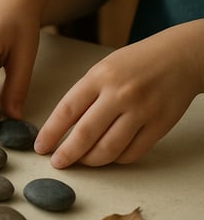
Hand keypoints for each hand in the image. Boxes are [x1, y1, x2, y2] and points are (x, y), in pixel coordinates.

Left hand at [34, 21, 203, 166]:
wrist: (180, 57)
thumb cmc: (135, 63)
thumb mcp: (103, 69)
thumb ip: (84, 95)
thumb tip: (61, 127)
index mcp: (100, 77)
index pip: (67, 110)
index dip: (50, 132)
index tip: (40, 146)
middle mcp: (120, 94)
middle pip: (86, 134)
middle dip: (67, 153)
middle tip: (57, 163)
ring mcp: (142, 111)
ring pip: (109, 148)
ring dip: (91, 160)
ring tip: (82, 161)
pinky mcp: (160, 125)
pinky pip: (132, 152)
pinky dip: (117, 159)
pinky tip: (109, 155)